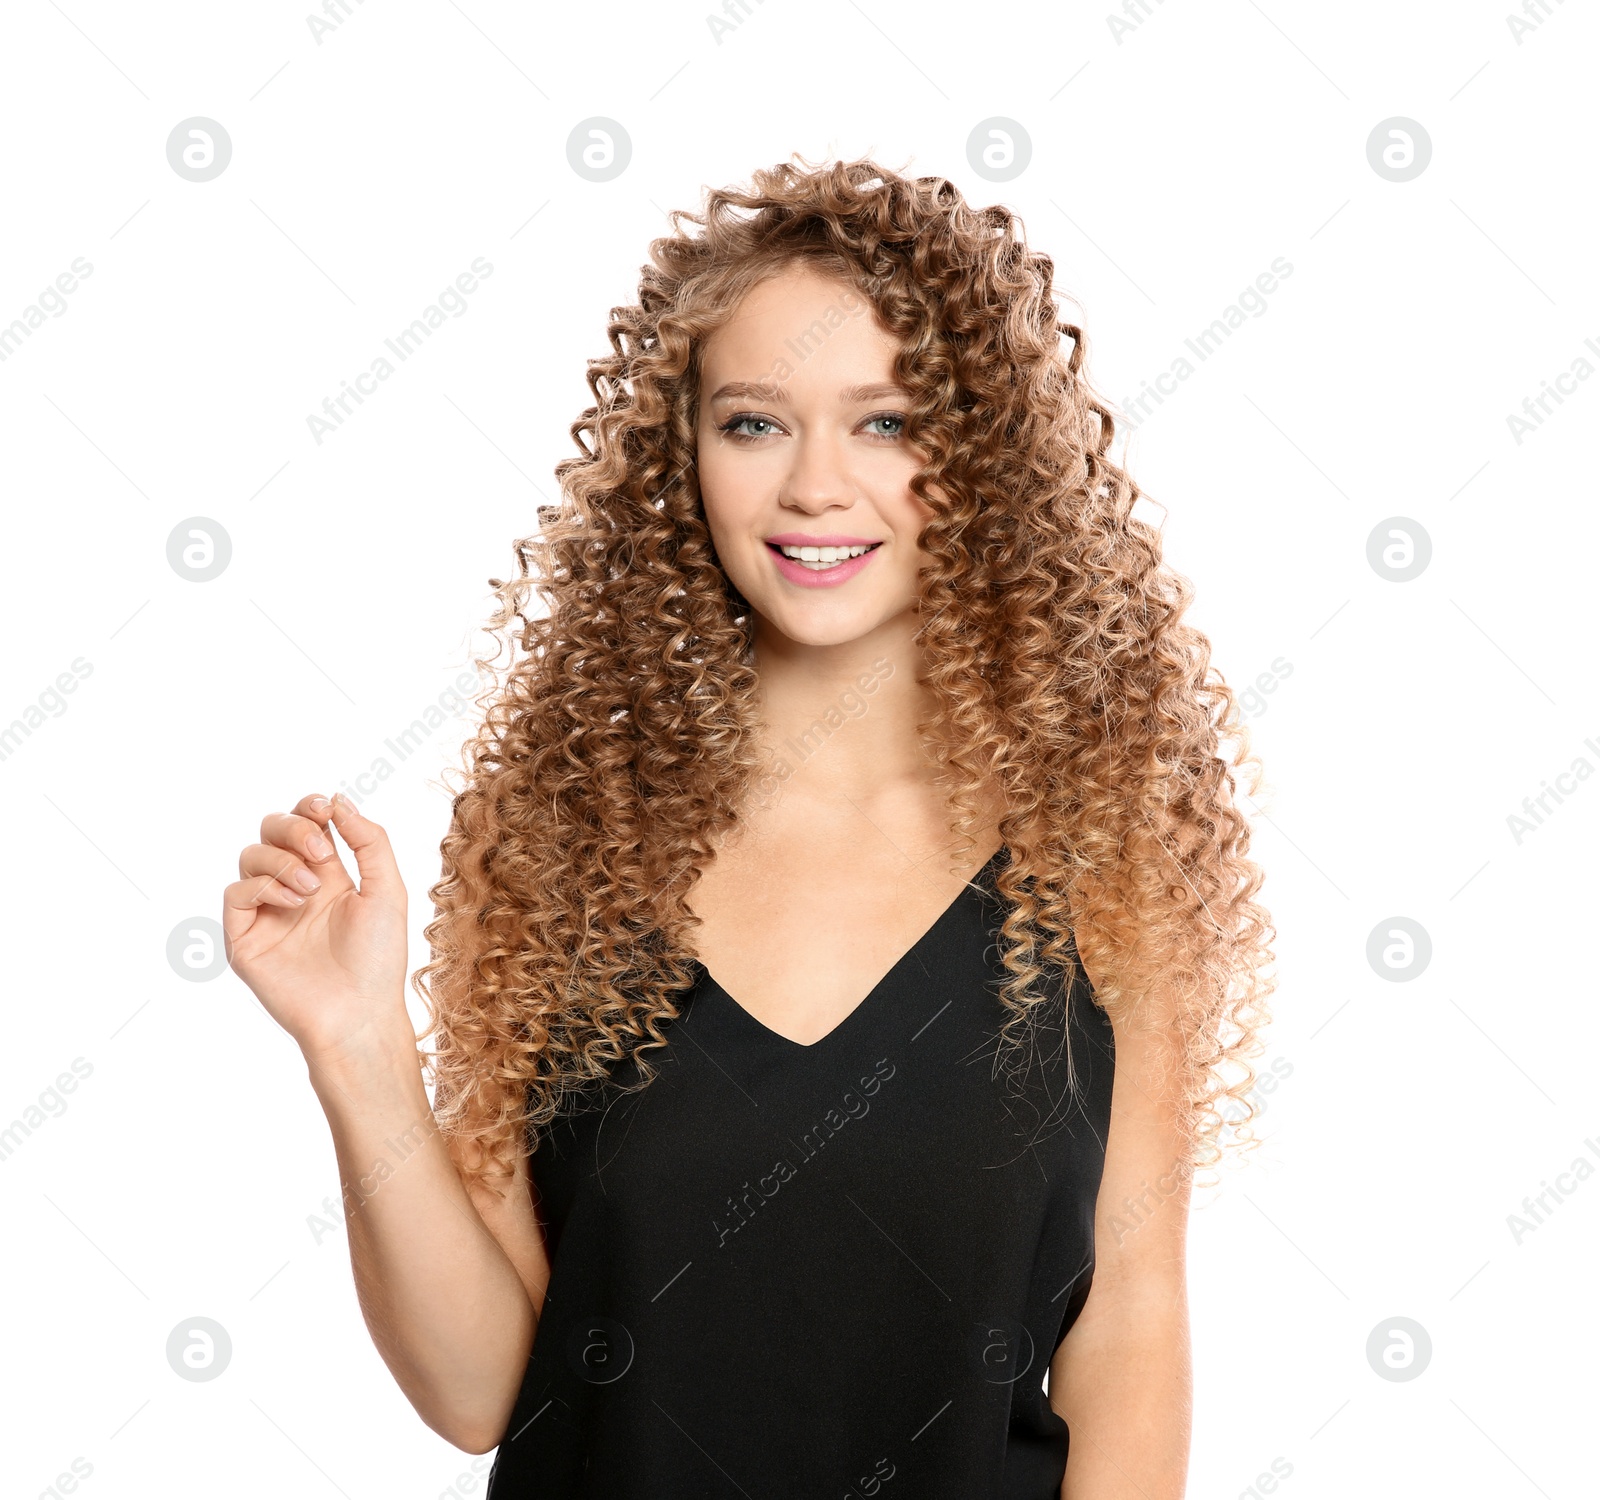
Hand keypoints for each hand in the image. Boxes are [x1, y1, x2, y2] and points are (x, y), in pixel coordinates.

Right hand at [222, 792, 410, 1063]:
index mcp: (328, 876)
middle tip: (320, 848)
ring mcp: (267, 912)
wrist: (359, 1011)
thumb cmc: (379, 957)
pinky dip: (262, 885)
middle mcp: (294, 888)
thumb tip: (339, 800)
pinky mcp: (245, 937)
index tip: (324, 807)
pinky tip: (293, 902)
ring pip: (250, 855)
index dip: (309, 807)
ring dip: (281, 860)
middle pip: (271, 830)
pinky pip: (236, 892)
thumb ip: (369, 841)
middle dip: (293, 827)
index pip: (306, 824)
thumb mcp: (387, 889)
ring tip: (310, 889)